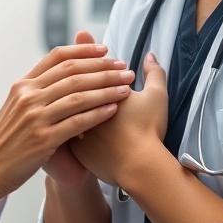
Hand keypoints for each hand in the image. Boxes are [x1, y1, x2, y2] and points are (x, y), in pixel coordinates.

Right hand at [0, 42, 133, 202]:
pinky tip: (114, 109)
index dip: (84, 51)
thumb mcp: (14, 108)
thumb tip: (57, 75)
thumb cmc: (3, 142)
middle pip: (72, 73)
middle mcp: (28, 96)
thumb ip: (35, 91)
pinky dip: (98, 113)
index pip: (57, 57)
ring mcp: (34, 117)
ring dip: (106, 88)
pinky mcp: (42, 139)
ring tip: (126, 86)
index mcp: (22, 86)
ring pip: (78, 95)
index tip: (105, 49)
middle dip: (103, 68)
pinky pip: (77, 121)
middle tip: (124, 67)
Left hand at [70, 51, 168, 186]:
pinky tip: (74, 126)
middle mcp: (82, 107)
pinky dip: (70, 130)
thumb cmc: (148, 130)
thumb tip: (151, 55)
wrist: (139, 166)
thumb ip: (154, 73)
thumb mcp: (156, 96)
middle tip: (82, 85)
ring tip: (77, 104)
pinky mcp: (73, 149)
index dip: (94, 66)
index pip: (90, 73)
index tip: (95, 63)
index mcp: (99, 91)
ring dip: (70, 108)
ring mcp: (74, 127)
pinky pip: (67, 135)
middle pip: (73, 91)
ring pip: (66, 113)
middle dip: (77, 85)